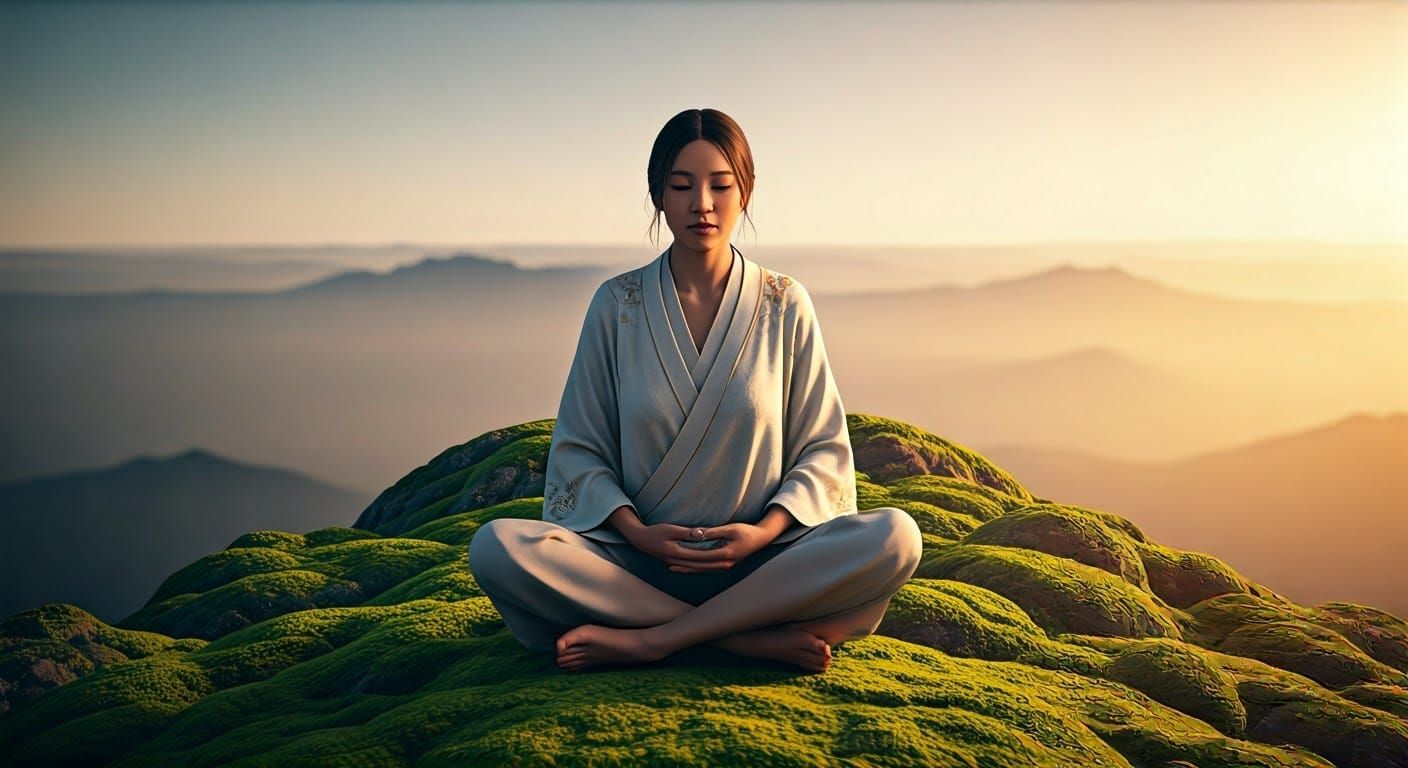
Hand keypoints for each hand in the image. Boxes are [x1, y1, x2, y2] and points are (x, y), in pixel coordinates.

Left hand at [660, 522, 775, 573]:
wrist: (762, 538)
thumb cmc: (747, 531)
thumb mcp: (730, 528)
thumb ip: (713, 532)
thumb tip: (697, 534)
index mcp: (726, 554)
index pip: (702, 557)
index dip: (687, 557)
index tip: (674, 555)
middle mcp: (725, 564)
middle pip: (700, 567)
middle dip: (684, 567)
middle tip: (668, 565)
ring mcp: (726, 566)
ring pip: (703, 570)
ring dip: (689, 569)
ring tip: (673, 568)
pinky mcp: (726, 565)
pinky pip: (708, 568)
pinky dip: (697, 568)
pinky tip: (688, 567)